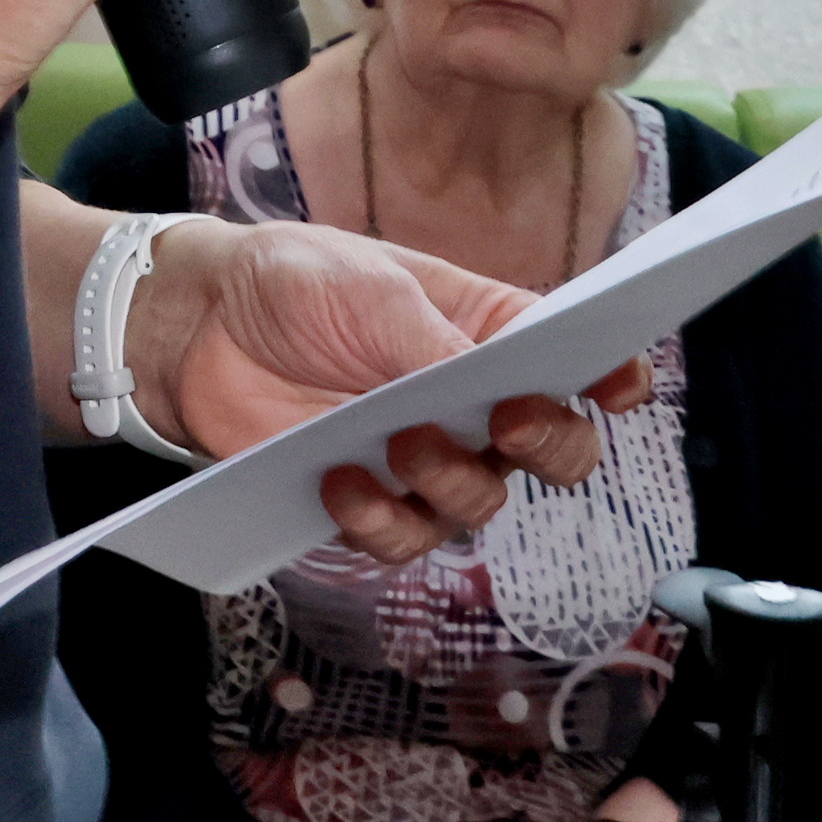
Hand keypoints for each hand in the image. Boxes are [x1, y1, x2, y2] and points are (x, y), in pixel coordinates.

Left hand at [144, 217, 655, 558]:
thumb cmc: (296, 283)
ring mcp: (425, 461)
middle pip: (554, 452)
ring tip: (398, 441)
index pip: (576, 363)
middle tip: (507, 420)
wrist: (200, 323)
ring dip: (449, 481)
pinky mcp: (368, 503)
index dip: (614, 376)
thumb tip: (496, 381)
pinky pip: (400, 538)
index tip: (620, 383)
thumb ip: (434, 340)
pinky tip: (340, 481)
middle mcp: (474, 406)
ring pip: (478, 506)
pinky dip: (378, 519)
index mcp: (491, 333)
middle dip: (547, 443)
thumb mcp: (371, 288)